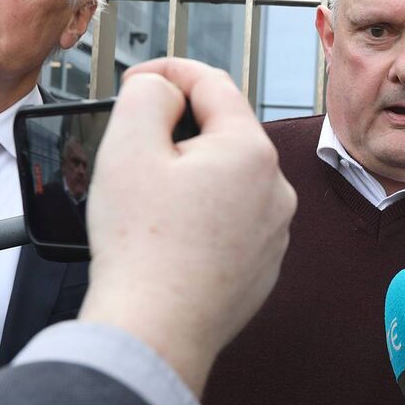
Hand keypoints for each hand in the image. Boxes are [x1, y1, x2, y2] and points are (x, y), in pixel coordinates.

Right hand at [80, 58, 296, 395]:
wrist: (154, 332)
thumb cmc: (142, 248)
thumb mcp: (128, 145)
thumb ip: (148, 94)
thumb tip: (163, 87)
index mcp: (251, 152)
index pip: (212, 84)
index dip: (168, 71)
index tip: (138, 79)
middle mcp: (276, 189)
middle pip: (222, 134)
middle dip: (178, 131)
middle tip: (133, 150)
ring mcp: (273, 231)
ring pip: (227, 180)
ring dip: (190, 176)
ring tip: (147, 203)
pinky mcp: (262, 265)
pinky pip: (231, 222)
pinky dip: (201, 218)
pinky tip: (168, 236)